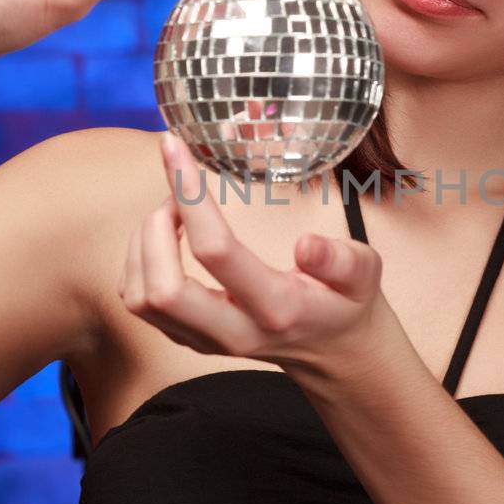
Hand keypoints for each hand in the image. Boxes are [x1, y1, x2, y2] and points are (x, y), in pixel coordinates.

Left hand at [117, 133, 389, 381]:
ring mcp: (204, 341)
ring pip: (139, 299)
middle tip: (176, 192)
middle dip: (153, 227)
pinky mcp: (187, 339)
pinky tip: (168, 235)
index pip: (215, 252)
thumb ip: (343, 261)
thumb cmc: (346, 303)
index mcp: (276, 308)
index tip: (176, 150)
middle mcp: (233, 331)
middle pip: (160, 291)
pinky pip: (139, 302)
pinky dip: (139, 260)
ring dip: (143, 243)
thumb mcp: (364, 276)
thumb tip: (307, 246)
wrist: (335, 353)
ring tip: (174, 210)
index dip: (189, 196)